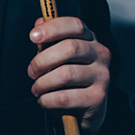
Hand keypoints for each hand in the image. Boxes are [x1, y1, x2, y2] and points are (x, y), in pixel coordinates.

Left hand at [27, 17, 110, 134]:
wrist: (84, 112)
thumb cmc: (69, 81)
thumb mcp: (57, 58)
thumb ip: (48, 42)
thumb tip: (39, 22)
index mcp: (90, 40)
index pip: (75, 25)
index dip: (53, 28)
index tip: (33, 35)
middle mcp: (100, 54)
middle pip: (70, 48)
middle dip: (42, 60)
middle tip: (32, 72)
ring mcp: (102, 76)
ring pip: (65, 74)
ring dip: (42, 83)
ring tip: (37, 89)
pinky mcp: (97, 97)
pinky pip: (65, 97)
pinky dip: (47, 100)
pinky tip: (44, 100)